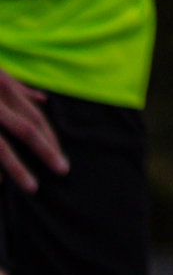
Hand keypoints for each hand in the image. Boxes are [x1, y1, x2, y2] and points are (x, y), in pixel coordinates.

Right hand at [0, 68, 66, 192]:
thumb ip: (17, 87)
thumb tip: (42, 99)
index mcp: (3, 87)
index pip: (33, 115)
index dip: (50, 136)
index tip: (61, 156)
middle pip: (25, 128)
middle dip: (46, 150)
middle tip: (63, 170)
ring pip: (1, 145)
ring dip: (17, 167)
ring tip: (32, 187)